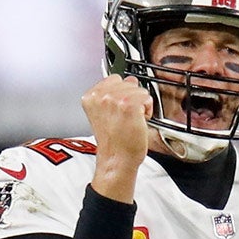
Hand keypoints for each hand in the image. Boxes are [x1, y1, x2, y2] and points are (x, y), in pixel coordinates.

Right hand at [82, 74, 152, 202]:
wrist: (117, 159)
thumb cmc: (113, 142)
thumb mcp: (104, 113)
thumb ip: (112, 94)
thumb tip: (129, 80)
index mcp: (90, 96)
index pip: (114, 79)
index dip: (121, 93)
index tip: (119, 108)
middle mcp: (100, 96)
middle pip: (128, 82)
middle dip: (131, 98)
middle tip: (125, 117)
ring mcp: (114, 99)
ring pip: (139, 89)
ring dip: (140, 104)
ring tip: (131, 119)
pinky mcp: (129, 105)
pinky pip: (147, 98)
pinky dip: (147, 110)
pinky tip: (138, 121)